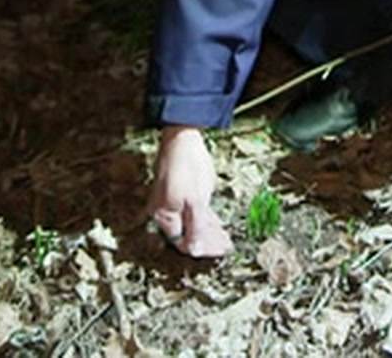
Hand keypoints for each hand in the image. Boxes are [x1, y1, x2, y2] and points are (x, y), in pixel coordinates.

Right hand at [146, 126, 231, 257]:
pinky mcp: (185, 197)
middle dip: (208, 243)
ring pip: (193, 226)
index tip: (220, 252)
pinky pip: (195, 215)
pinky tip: (219, 229)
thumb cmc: (185, 167)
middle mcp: (167, 214)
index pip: (183, 243)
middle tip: (227, 247)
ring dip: (210, 234)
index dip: (202, 249)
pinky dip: (207, 222)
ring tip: (226, 241)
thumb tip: (195, 251)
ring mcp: (176, 205)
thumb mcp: (194, 200)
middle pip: (188, 236)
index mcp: (164, 217)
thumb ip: (197, 226)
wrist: (184, 140)